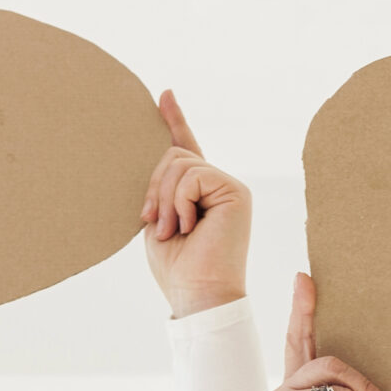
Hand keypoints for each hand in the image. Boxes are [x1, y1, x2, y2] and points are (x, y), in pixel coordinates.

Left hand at [140, 90, 250, 318]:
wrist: (198, 295)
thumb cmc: (177, 267)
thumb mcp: (160, 219)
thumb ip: (164, 188)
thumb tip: (162, 156)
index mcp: (200, 192)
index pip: (187, 147)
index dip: (175, 119)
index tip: (165, 94)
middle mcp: (219, 184)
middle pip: (173, 154)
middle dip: (155, 188)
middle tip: (156, 225)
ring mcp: (229, 186)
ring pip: (179, 163)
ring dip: (165, 200)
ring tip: (172, 231)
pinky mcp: (235, 191)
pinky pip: (192, 175)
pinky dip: (179, 201)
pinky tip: (188, 226)